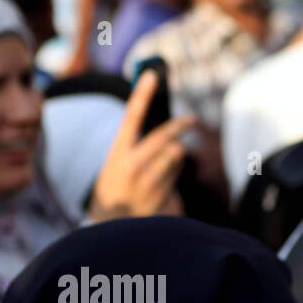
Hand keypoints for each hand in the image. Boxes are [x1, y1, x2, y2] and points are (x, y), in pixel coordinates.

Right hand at [88, 70, 193, 221]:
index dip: (142, 94)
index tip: (151, 75)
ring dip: (175, 155)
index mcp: (117, 153)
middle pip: (164, 136)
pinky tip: (161, 182)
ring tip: (163, 162)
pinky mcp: (163, 197)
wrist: (111, 227)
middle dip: (180, 125)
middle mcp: (133, 166)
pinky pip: (176, 176)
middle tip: (191, 118)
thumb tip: (170, 136)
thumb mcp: (116, 165)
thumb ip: (136, 148)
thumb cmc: (114, 189)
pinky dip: (173, 173)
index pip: (131, 117)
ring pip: (175, 156)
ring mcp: (149, 182)